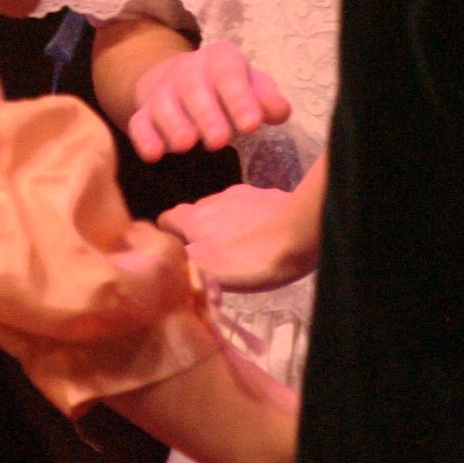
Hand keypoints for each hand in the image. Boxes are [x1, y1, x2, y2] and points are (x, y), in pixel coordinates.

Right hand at [127, 41, 289, 162]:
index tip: (252, 125)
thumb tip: (279, 112)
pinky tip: (154, 154)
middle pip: (194, 89)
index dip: (240, 99)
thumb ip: (266, 99)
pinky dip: (144, 139)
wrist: (181, 78)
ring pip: (164, 105)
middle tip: (220, 141)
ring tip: (186, 145)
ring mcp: (162, 92)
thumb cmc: (227, 88)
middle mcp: (188, 71)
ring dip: (174, 125)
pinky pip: (139, 124)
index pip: (229, 74)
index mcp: (220, 60)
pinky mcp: (143, 114)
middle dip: (206, 115)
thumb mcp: (251, 85)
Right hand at [161, 182, 317, 290]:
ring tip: (237, 252)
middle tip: (209, 260)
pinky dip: (248, 223)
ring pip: (222, 211)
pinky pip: (249, 210)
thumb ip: (180, 258)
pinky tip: (261, 239)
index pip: (165, 218)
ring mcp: (242, 195)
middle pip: (195, 215)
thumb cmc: (248, 257)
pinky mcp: (267, 197)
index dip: (167, 236)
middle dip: (197, 233)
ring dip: (223, 227)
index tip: (176, 255)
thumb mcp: (204, 267)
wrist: (300, 233)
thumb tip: (163, 253)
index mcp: (193, 217)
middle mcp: (213, 200)